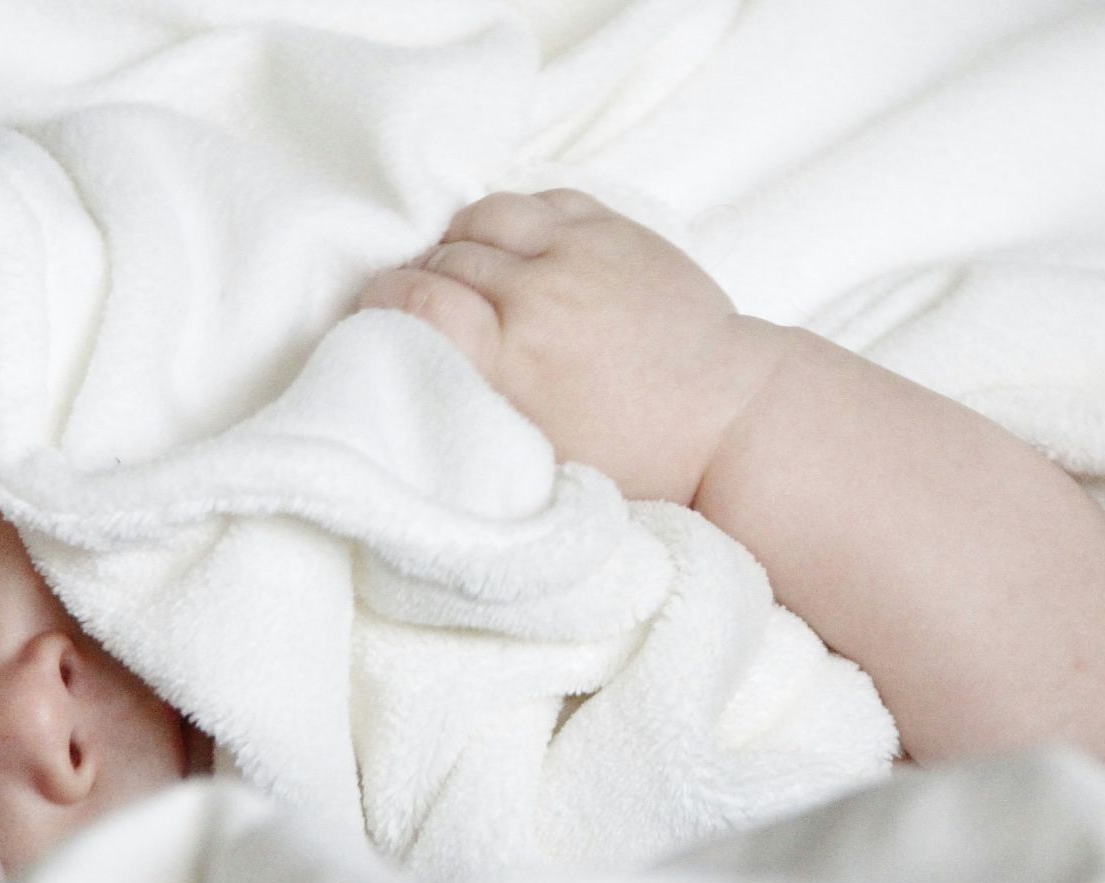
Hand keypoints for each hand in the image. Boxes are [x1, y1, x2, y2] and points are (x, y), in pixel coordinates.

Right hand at [357, 190, 779, 505]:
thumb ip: (470, 412)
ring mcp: (582, 254)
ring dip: (464, 241)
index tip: (378, 313)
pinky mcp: (615, 229)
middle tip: (426, 306)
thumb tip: (405, 386)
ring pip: (486, 216)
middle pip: (445, 258)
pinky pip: (539, 199)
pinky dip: (515, 220)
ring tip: (469, 273)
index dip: (384, 299)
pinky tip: (515, 250)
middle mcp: (542, 297)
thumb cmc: (631, 459)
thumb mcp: (536, 460)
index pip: (416, 300)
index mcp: (514, 362)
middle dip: (423, 277)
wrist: (727, 419)